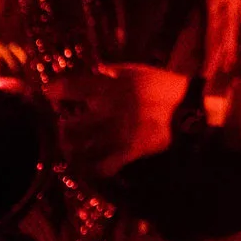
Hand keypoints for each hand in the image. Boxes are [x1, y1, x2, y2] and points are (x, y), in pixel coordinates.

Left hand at [48, 64, 196, 178]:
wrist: (189, 110)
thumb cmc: (165, 87)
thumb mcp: (139, 71)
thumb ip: (113, 71)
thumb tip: (94, 70)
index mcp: (110, 87)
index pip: (71, 87)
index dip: (56, 91)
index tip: (50, 93)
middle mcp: (108, 111)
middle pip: (70, 126)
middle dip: (63, 128)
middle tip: (64, 127)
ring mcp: (117, 134)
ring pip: (81, 149)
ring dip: (72, 150)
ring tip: (71, 148)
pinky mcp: (129, 152)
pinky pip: (102, 167)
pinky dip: (92, 169)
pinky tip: (88, 167)